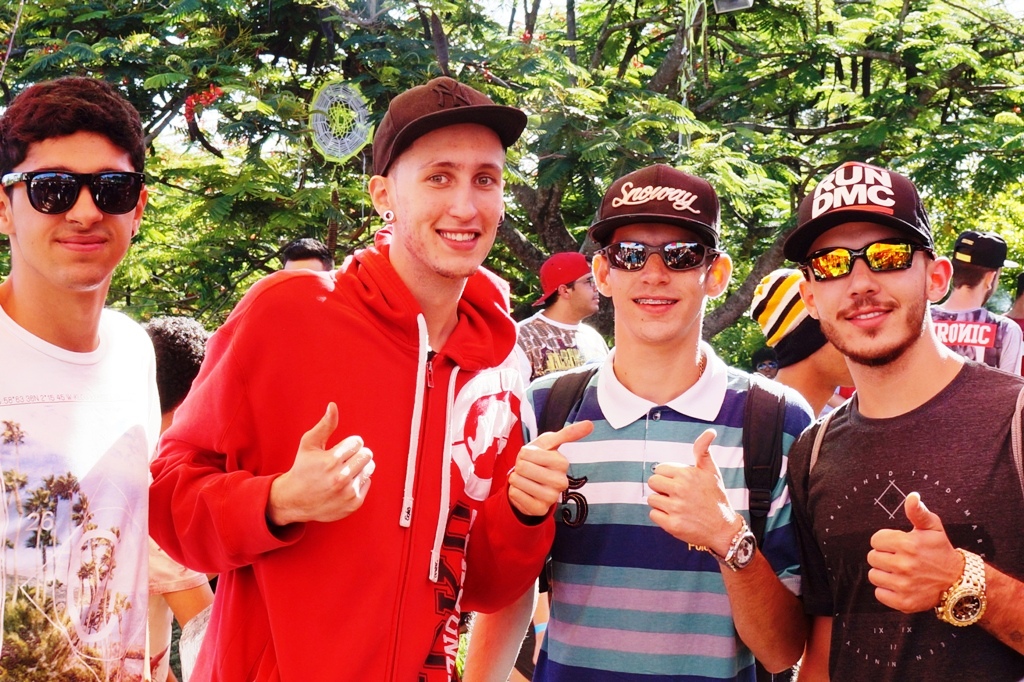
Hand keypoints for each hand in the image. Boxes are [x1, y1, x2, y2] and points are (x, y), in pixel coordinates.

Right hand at [267, 403, 374, 526]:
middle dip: (357, 453)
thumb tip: (333, 405)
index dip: (349, 443)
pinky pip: (368, 482)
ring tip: (345, 470)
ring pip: (369, 467)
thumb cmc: (303, 468)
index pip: (357, 442)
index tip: (340, 449)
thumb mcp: (309, 444)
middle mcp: (340, 477)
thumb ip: (325, 425)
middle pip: (367, 454)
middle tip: (345, 458)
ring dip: (360, 466)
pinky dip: (359, 480)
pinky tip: (344, 483)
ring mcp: (348, 492)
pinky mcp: (353, 503)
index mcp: (330, 461)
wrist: (295, 500)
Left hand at [508, 420, 593, 516]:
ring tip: (526, 480)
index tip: (532, 457)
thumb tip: (590, 424)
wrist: (532, 482)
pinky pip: (515, 495)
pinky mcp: (539, 509)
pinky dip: (514, 491)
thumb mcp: (549, 443)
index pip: (528, 453)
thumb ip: (568, 433)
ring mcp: (551, 498)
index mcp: (563, 463)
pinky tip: (524, 491)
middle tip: (529, 469)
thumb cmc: (539, 459)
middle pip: (523, 468)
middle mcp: (561, 482)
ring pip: (518, 482)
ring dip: (516, 479)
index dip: (525, 454)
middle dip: (520, 466)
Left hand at [647, 428, 739, 553]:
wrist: (723, 529)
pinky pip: (653, 515)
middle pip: (652, 482)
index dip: (668, 476)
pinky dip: (661, 516)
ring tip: (677, 506)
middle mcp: (680, 490)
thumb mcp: (712, 471)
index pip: (659, 469)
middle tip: (676, 494)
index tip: (679, 482)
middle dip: (662, 488)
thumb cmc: (716, 498)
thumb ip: (703, 450)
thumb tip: (709, 432)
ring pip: (651, 499)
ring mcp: (676, 508)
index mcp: (687, 475)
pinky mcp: (672, 525)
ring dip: (661, 503)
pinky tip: (675, 516)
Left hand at [868, 492, 962, 612]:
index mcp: (907, 544)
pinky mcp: (904, 602)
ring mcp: (904, 585)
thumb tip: (912, 497)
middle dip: (884, 556)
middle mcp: (904, 565)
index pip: (875, 540)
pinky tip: (901, 585)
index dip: (885, 541)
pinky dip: (887, 591)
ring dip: (884, 573)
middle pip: (872, 558)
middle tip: (900, 559)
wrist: (958, 581)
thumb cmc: (940, 551)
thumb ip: (918, 511)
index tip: (898, 545)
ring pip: (874, 575)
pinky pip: (879, 594)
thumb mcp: (932, 528)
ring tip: (900, 572)